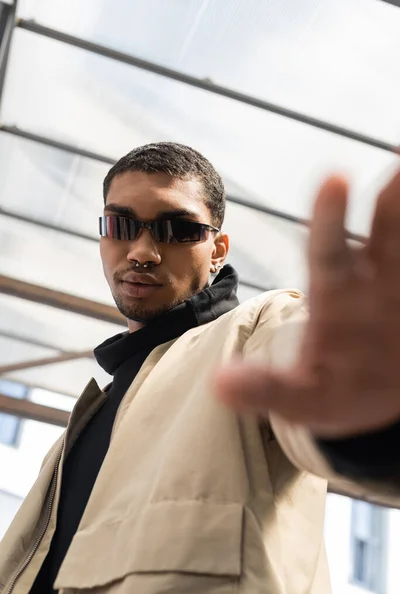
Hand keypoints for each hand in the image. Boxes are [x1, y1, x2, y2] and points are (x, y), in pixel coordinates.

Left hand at [215, 170, 399, 437]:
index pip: (328, 251)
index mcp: (334, 293)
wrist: (372, 396)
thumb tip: (219, 386)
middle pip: (388, 227)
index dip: (330, 218)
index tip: (335, 177)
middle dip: (397, 192)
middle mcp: (374, 277)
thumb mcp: (300, 398)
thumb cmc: (332, 390)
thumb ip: (266, 388)